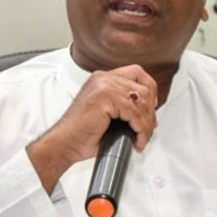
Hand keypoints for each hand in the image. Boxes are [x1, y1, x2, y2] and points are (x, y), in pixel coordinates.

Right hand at [27, 64, 157, 191]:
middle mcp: (104, 78)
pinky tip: (137, 140)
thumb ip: (126, 107)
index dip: (150, 90)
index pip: (137, 72)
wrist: (64, 143)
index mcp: (103, 78)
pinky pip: (135, 113)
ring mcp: (104, 85)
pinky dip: (141, 130)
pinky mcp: (105, 97)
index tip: (151, 109)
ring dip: (146, 124)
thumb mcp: (108, 114)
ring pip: (142, 102)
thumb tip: (150, 115)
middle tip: (147, 130)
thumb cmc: (82, 134)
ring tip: (142, 138)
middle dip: (150, 112)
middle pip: (144, 87)